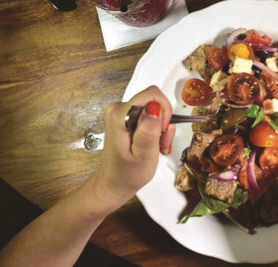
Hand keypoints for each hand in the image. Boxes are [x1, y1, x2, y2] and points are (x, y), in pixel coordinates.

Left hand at [90, 86, 174, 207]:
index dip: (164, 111)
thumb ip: (149, 130)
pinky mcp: (126, 118)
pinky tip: (152, 146)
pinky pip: (149, 116)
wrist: (113, 183)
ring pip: (154, 110)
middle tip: (161, 144)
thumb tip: (155, 107)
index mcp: (120, 114)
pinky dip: (155, 131)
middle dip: (163, 123)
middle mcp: (119, 108)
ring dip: (161, 129)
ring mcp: (122, 113)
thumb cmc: (127, 174)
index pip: (153, 95)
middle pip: (154, 102)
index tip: (162, 131)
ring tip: (157, 148)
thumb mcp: (144, 155)